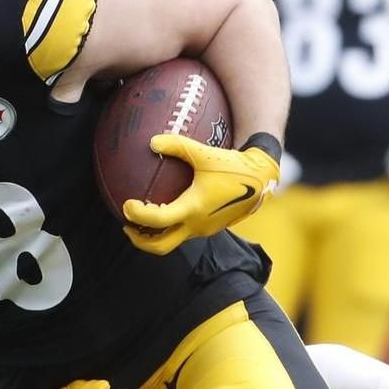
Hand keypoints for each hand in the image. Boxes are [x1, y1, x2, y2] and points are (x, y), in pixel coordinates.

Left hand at [122, 135, 277, 254]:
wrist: (262, 179)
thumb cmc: (234, 165)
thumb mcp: (205, 152)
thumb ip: (177, 145)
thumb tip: (151, 141)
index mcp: (193, 209)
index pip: (158, 220)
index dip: (138, 214)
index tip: (126, 205)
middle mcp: (197, 225)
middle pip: (160, 246)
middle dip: (139, 240)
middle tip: (126, 225)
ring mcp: (203, 229)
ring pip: (172, 240)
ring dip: (154, 234)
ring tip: (141, 217)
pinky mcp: (209, 227)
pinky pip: (184, 232)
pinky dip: (170, 226)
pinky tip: (165, 207)